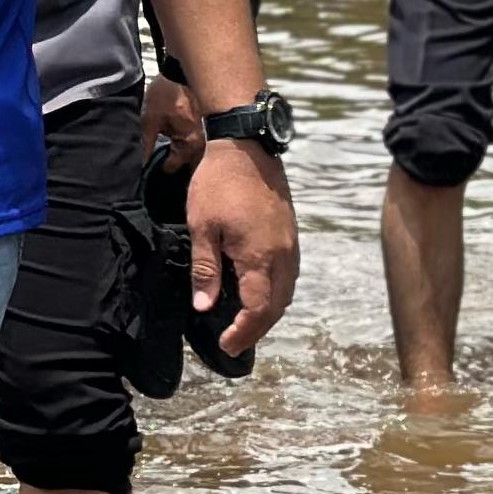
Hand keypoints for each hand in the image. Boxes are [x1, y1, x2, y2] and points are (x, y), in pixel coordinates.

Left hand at [140, 77, 202, 166]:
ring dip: (175, 156)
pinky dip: (180, 147)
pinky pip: (190, 146)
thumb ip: (146, 145)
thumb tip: (141, 164)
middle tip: (153, 157)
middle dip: (169, 164)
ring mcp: (204, 137)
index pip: (173, 168)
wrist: (178, 74)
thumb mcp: (149, 120)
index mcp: (190, 144)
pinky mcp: (201, 130)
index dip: (157, 167)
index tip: (147, 163)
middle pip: (184, 166)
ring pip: (188, 157)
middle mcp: (201, 144)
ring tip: (160, 148)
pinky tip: (169, 140)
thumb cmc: (165, 95)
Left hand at [183, 138, 298, 359]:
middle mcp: (283, 256)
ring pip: (286, 292)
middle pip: (276, 306)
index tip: (225, 346)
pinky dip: (275, 292)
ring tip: (244, 323)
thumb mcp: (201, 227)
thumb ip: (205, 270)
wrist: (246, 147)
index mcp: (260, 257)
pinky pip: (288, 275)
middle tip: (233, 342)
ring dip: (268, 312)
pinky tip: (258, 292)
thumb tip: (204, 307)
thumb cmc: (218, 185)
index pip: (257, 310)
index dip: (243, 333)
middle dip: (256, 329)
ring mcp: (291, 245)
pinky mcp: (291, 235)